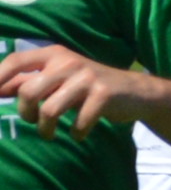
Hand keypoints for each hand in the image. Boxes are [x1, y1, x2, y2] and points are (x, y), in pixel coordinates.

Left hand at [0, 45, 156, 143]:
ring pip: (50, 109)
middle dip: (25, 113)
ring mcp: (86, 78)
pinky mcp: (104, 94)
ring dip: (45, 128)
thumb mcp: (58, 79)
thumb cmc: (88, 87)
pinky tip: (78, 134)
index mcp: (53, 54)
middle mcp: (67, 62)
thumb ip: (29, 82)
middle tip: (32, 122)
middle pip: (29, 91)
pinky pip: (79, 121)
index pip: (16, 61)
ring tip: (49, 134)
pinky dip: (76, 133)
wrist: (135, 92)